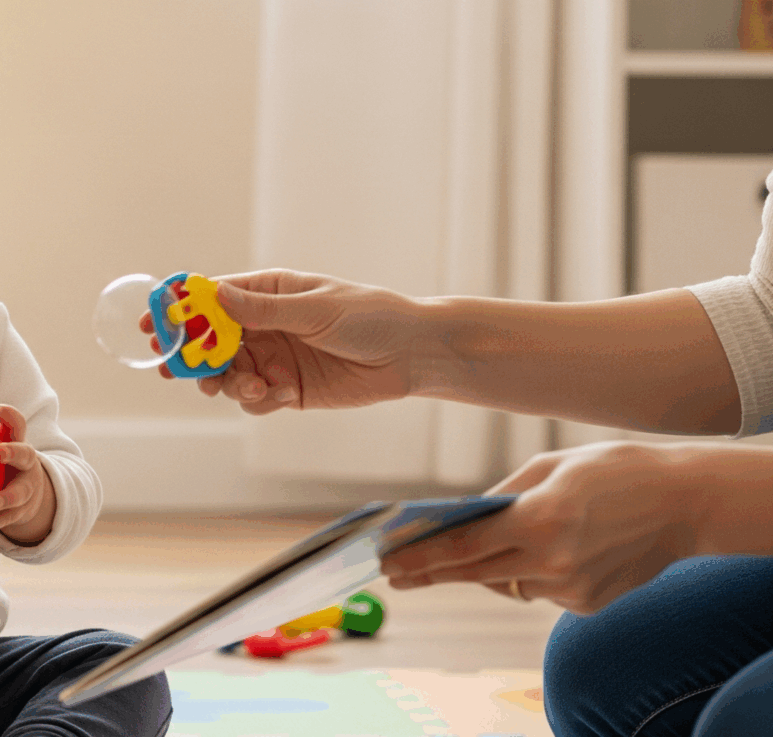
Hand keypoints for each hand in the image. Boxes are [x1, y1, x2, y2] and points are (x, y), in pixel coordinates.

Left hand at [0, 404, 56, 545]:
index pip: (17, 425)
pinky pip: (9, 519)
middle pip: (25, 455)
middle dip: (14, 452)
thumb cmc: (3, 464)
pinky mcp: (20, 511)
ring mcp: (26, 489)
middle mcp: (25, 466)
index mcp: (18, 445)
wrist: (31, 496)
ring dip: (8, 496)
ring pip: (21, 493)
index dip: (9, 416)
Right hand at [145, 269, 424, 414]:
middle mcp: (263, 326)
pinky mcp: (284, 390)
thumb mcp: (315, 309)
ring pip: (226, 374)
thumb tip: (214, 297)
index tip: (155, 323)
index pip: (212, 298)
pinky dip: (256, 400)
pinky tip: (276, 394)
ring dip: (226, 382)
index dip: (180, 310)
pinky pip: (253, 400)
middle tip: (172, 366)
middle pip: (210, 341)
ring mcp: (272, 359)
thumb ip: (263, 310)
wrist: (411, 355)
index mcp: (267, 293)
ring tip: (244, 386)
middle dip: (190, 354)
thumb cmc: (369, 316)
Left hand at [379, 440, 703, 613]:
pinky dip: (532, 570)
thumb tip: (460, 520)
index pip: (463, 547)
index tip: (386, 563)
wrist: (686, 503)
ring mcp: (571, 588)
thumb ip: (502, 496)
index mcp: (540, 520)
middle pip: (473, 573)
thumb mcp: (550, 467)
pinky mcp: (586, 603)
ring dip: (487, 566)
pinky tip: (550, 547)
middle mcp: (552, 561)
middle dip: (430, 572)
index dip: (419, 557)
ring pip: (506, 582)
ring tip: (474, 547)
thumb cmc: (614, 471)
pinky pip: (538, 589)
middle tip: (394, 574)